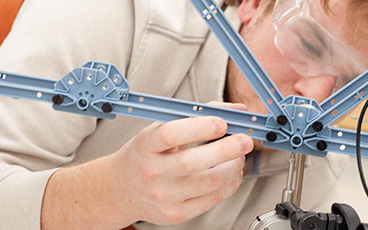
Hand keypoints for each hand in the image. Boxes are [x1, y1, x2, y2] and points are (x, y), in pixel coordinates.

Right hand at [42, 102, 253, 228]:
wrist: (121, 190)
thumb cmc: (146, 155)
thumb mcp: (159, 129)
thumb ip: (197, 115)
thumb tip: (237, 110)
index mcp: (145, 145)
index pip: (170, 135)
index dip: (198, 127)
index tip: (221, 122)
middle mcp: (152, 172)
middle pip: (193, 162)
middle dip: (227, 149)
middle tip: (245, 140)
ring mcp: (164, 196)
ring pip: (210, 182)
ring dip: (233, 167)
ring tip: (239, 156)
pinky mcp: (176, 214)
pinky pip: (212, 199)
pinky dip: (230, 184)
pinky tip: (232, 173)